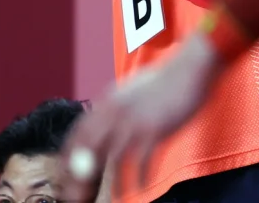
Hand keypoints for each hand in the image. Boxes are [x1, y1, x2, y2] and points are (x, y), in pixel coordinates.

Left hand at [59, 34, 222, 201]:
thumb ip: (118, 105)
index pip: (78, 133)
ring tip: (116, 198)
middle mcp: (114, 111)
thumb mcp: (132, 90)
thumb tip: (106, 116)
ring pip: (112, 159)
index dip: (70, 156)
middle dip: (80, 176)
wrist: (190, 68)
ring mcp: (133, 121)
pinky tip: (142, 187)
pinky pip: (140, 161)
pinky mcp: (153, 129)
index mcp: (107, 102)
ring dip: (113, 183)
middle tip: (79, 195)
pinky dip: (140, 178)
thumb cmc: (166, 80)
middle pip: (87, 149)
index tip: (68, 174)